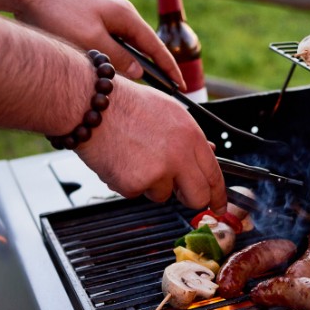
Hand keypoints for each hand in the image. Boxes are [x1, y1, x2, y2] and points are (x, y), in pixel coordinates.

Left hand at [12, 0, 184, 87]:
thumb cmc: (57, 13)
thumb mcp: (91, 42)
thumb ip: (118, 59)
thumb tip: (139, 71)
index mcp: (126, 16)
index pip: (155, 47)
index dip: (169, 68)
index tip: (180, 85)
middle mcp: (118, 13)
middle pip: (141, 47)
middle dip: (151, 68)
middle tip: (161, 90)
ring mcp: (104, 14)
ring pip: (123, 47)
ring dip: (127, 65)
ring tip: (130, 84)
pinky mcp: (89, 18)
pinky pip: (109, 43)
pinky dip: (112, 58)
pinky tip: (105, 68)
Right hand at [76, 77, 226, 213]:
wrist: (91, 104)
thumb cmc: (124, 104)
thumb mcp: (167, 111)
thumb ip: (189, 137)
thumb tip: (208, 153)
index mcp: (190, 135)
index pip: (214, 174)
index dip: (218, 194)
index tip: (218, 205)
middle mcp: (179, 155)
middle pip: (197, 197)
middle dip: (190, 200)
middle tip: (179, 193)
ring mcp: (158, 172)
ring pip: (162, 195)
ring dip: (150, 184)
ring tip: (134, 157)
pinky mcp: (136, 183)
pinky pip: (136, 193)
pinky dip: (127, 182)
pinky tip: (120, 160)